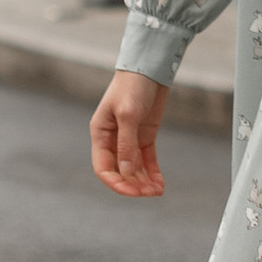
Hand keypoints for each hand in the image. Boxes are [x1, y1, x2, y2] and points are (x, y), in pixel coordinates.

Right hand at [92, 71, 167, 198]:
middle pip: (120, 171)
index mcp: (100, 133)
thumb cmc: (132, 86)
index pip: (103, 167)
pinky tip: (160, 184)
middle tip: (148, 193)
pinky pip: (147, 160)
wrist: (149, 68)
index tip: (131, 191)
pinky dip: (153, 172)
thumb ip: (126, 143)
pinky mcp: (145, 135)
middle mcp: (113, 139)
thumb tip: (126, 171)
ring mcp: (130, 138)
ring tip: (156, 191)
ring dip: (144, 181)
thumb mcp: (128, 114)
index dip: (116, 182)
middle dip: (133, 184)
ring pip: (134, 168)